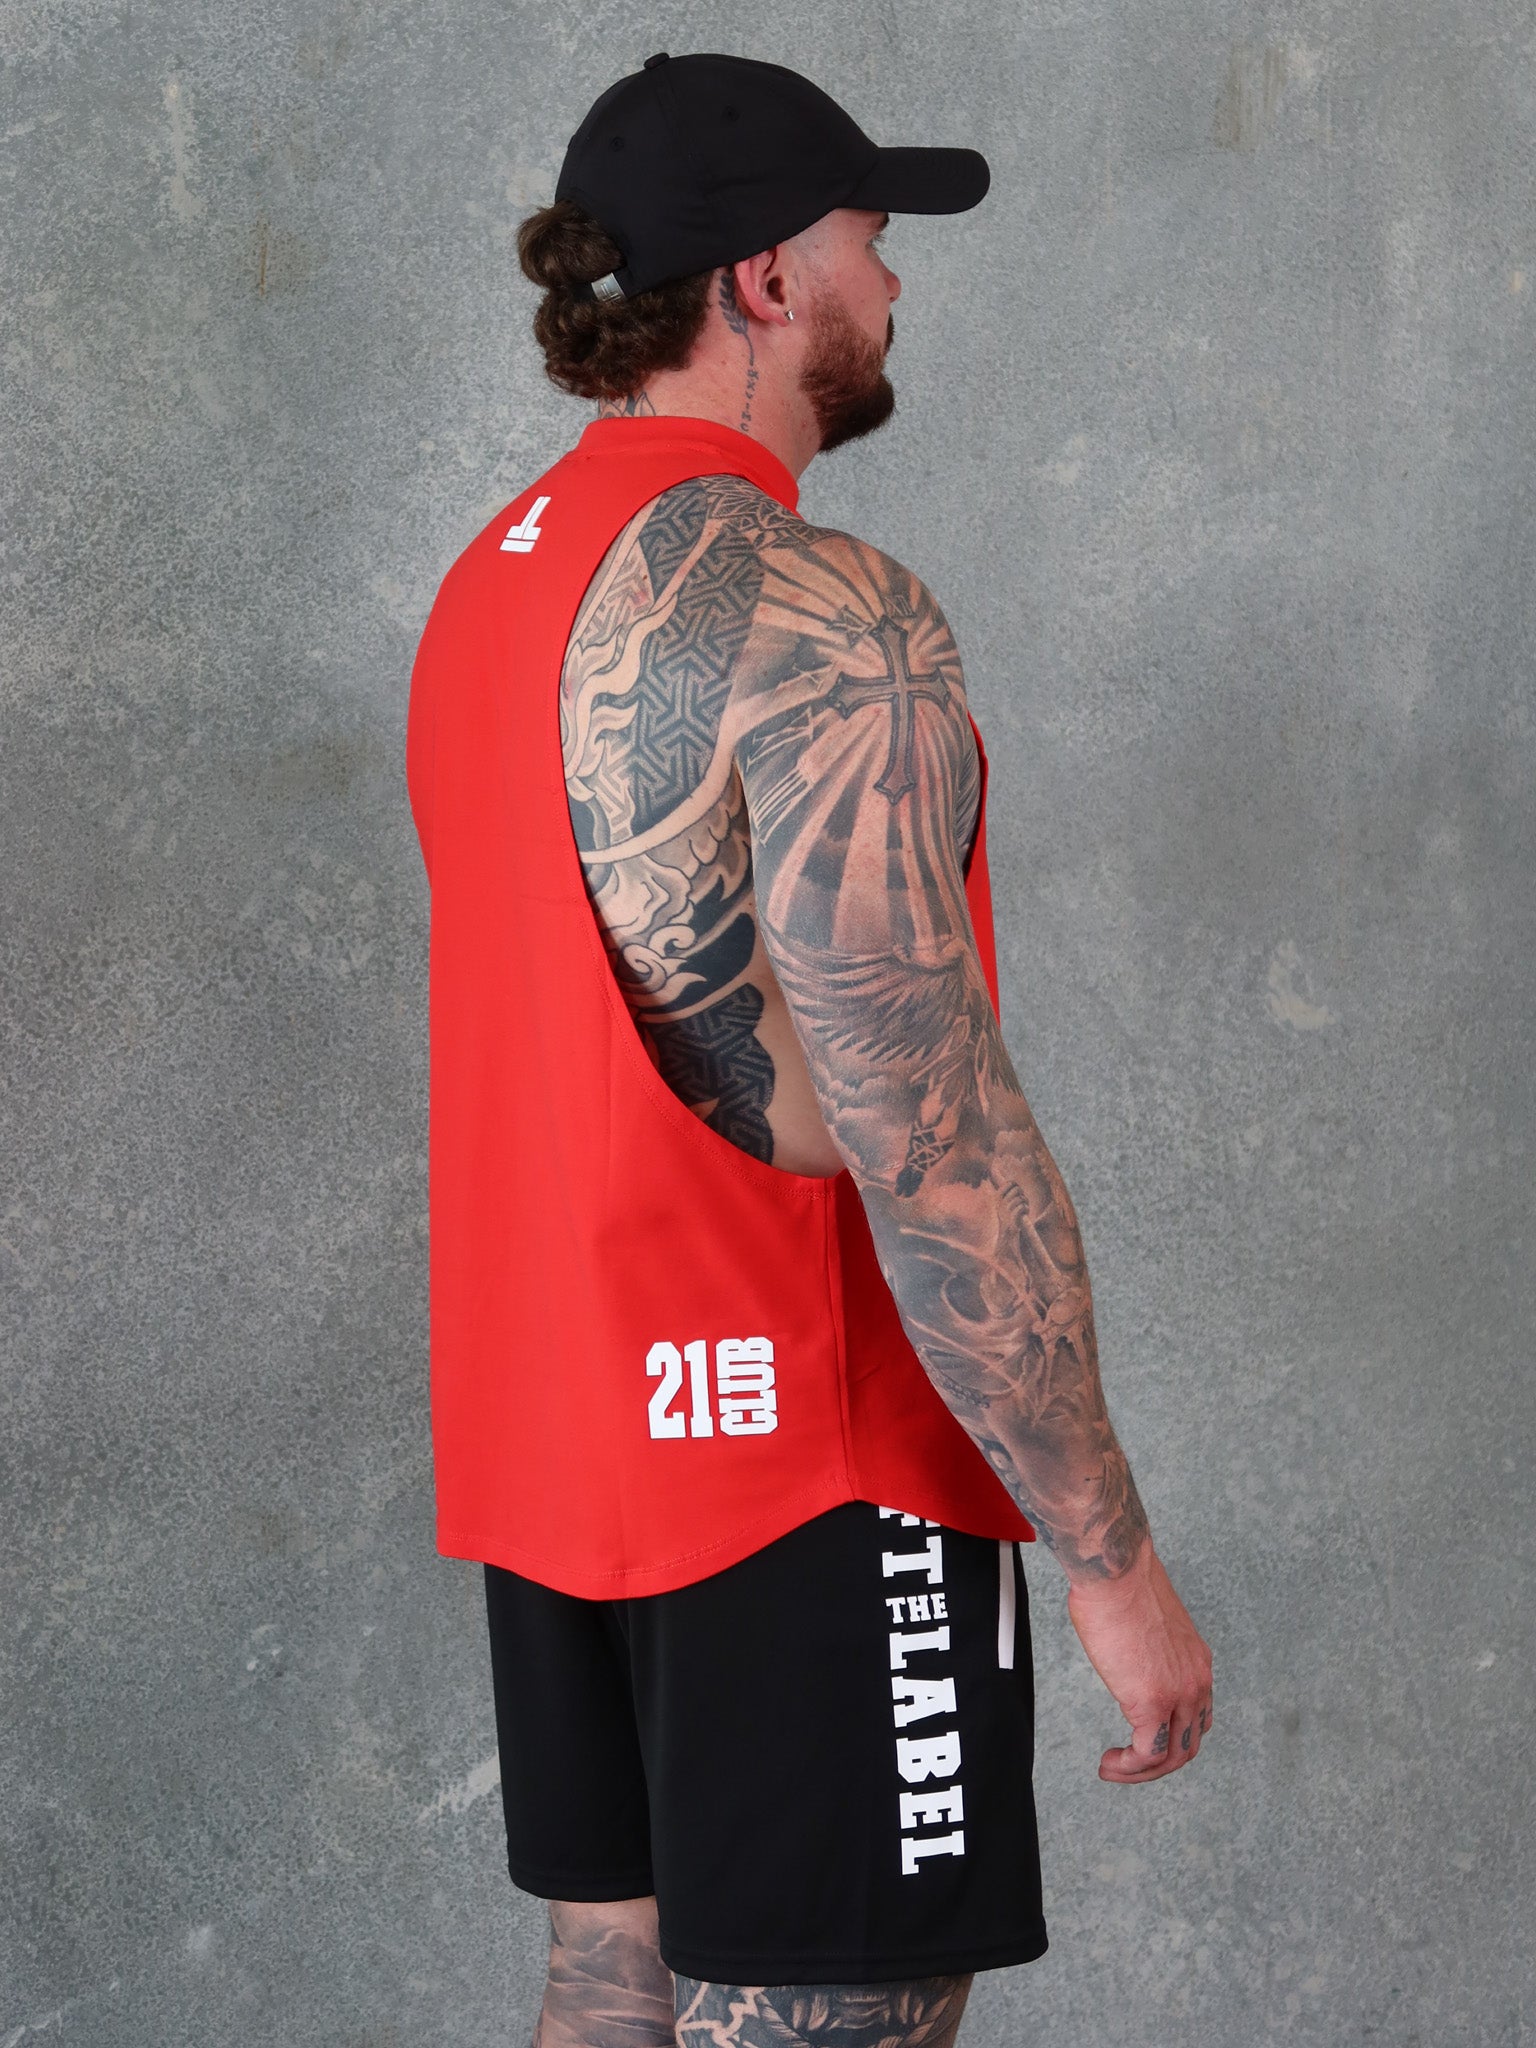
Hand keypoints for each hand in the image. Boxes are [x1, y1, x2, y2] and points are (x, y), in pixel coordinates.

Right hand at [1066, 1538, 1212, 1782]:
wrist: (1116, 1570)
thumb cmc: (1120, 1584)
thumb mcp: (1146, 1623)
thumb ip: (1146, 1649)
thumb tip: (1126, 1655)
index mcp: (1196, 1661)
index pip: (1197, 1716)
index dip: (1171, 1736)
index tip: (1141, 1739)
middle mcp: (1196, 1681)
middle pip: (1189, 1744)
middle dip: (1157, 1763)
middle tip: (1126, 1764)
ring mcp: (1177, 1694)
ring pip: (1172, 1757)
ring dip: (1141, 1771)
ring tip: (1113, 1768)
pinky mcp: (1151, 1702)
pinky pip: (1148, 1754)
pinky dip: (1129, 1768)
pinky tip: (1110, 1763)